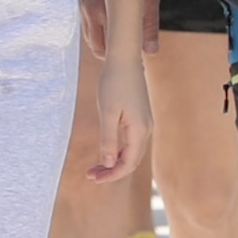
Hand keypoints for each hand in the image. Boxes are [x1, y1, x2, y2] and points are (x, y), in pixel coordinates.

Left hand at [83, 53, 151, 185]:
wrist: (124, 58)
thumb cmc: (114, 83)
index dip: (112, 174)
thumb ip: (109, 140)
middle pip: (132, 160)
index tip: (94, 178)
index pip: (128, 163)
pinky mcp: (140, 116)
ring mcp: (144, 123)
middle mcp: (146, 129)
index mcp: (139, 130)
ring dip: (115, 162)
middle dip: (112, 171)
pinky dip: (119, 150)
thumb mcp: (108, 113)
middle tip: (90, 175)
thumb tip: (109, 164)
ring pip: (132, 151)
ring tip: (95, 167)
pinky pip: (132, 141)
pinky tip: (107, 151)